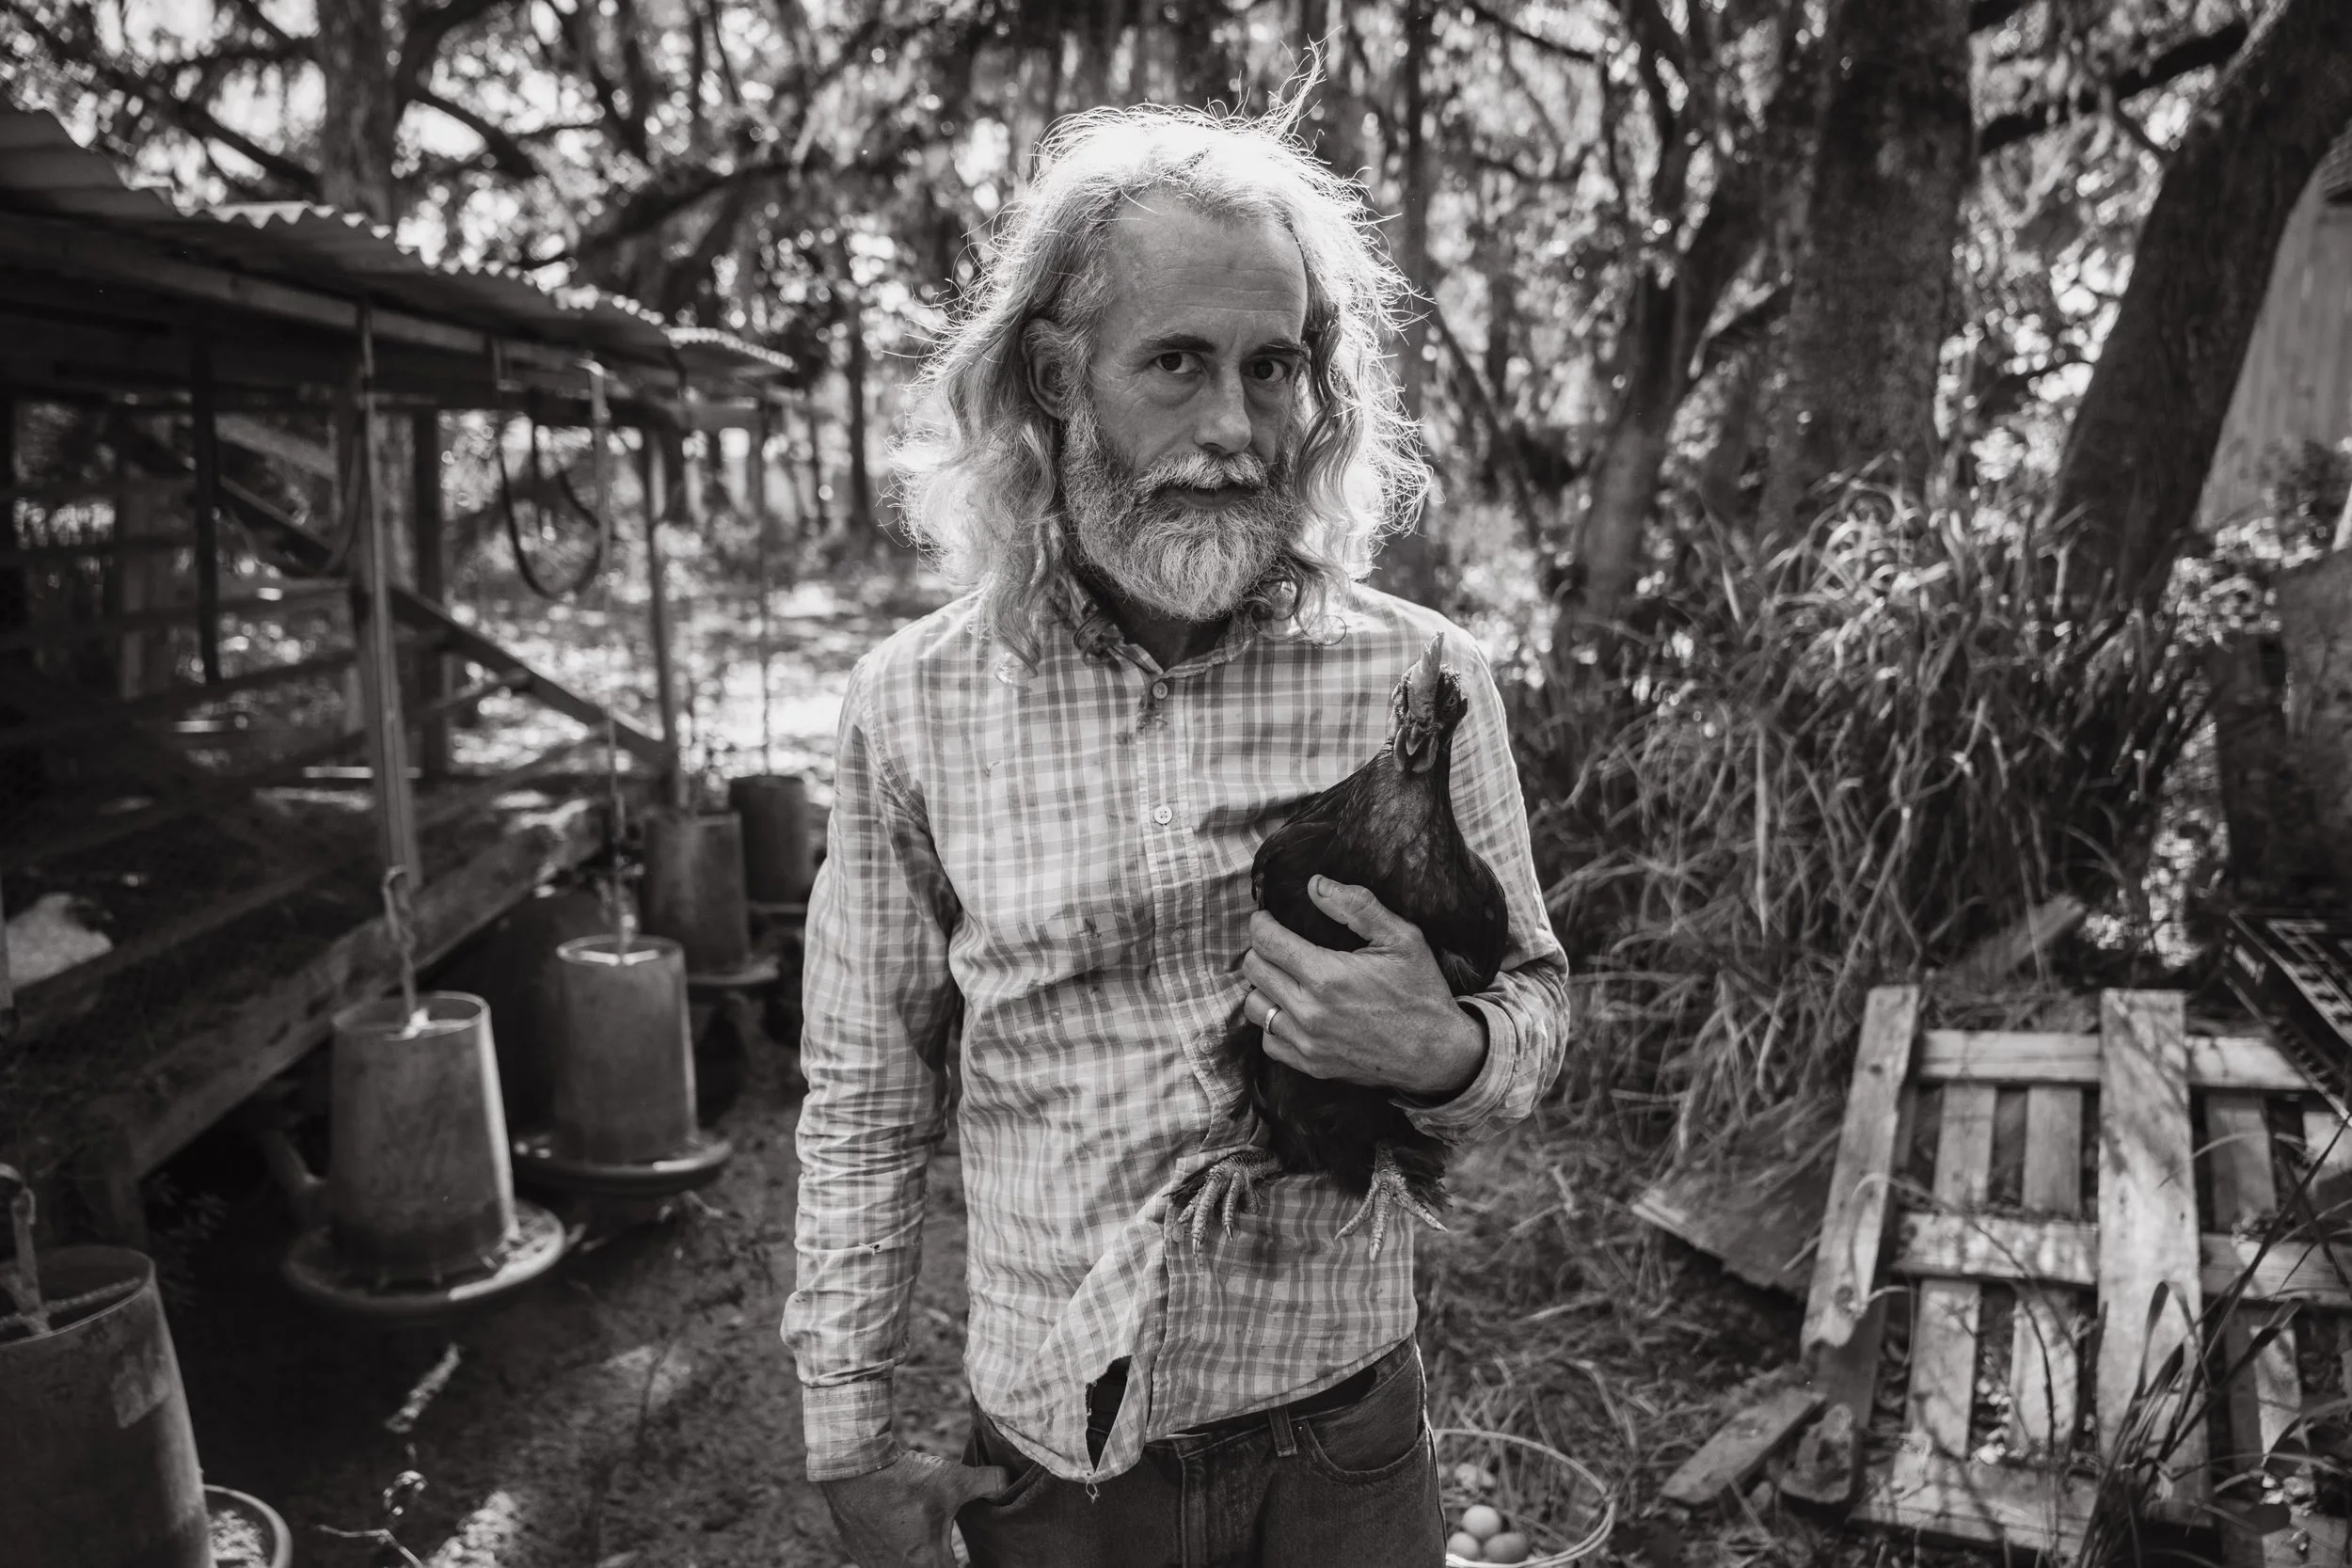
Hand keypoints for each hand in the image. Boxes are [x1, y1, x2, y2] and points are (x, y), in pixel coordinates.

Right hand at [819, 1448, 1008, 1567]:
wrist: (855, 1471)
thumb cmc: (905, 1479)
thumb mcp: (954, 1479)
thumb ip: (989, 1482)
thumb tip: (1009, 1481)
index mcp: (928, 1562)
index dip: (968, 1566)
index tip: (971, 1559)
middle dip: (944, 1562)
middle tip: (955, 1552)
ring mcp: (877, 1565)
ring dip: (919, 1558)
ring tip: (928, 1541)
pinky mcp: (861, 1553)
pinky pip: (884, 1562)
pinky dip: (897, 1552)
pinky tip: (902, 1533)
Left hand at [1241, 876, 1486, 1098]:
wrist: (1438, 1053)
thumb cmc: (1421, 991)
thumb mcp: (1401, 938)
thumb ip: (1357, 906)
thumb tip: (1315, 885)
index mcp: (1327, 975)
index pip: (1266, 941)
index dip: (1262, 923)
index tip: (1268, 919)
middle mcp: (1309, 1011)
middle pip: (1254, 970)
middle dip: (1262, 949)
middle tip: (1280, 945)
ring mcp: (1307, 1042)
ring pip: (1254, 1006)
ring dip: (1264, 987)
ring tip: (1285, 977)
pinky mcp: (1311, 1065)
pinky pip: (1269, 1040)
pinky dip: (1274, 1022)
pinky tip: (1293, 1010)